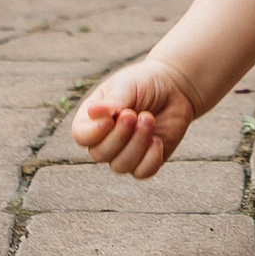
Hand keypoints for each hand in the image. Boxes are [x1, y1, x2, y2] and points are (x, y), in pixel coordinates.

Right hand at [69, 57, 204, 178]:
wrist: (173, 87)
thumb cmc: (144, 83)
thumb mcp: (127, 86)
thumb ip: (112, 102)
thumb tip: (92, 112)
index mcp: (92, 119)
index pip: (81, 136)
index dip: (94, 132)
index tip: (111, 118)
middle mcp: (105, 140)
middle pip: (100, 154)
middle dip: (119, 136)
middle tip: (134, 114)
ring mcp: (125, 153)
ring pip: (121, 166)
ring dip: (137, 144)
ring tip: (149, 119)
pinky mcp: (146, 161)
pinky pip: (142, 172)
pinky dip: (151, 158)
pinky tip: (158, 140)